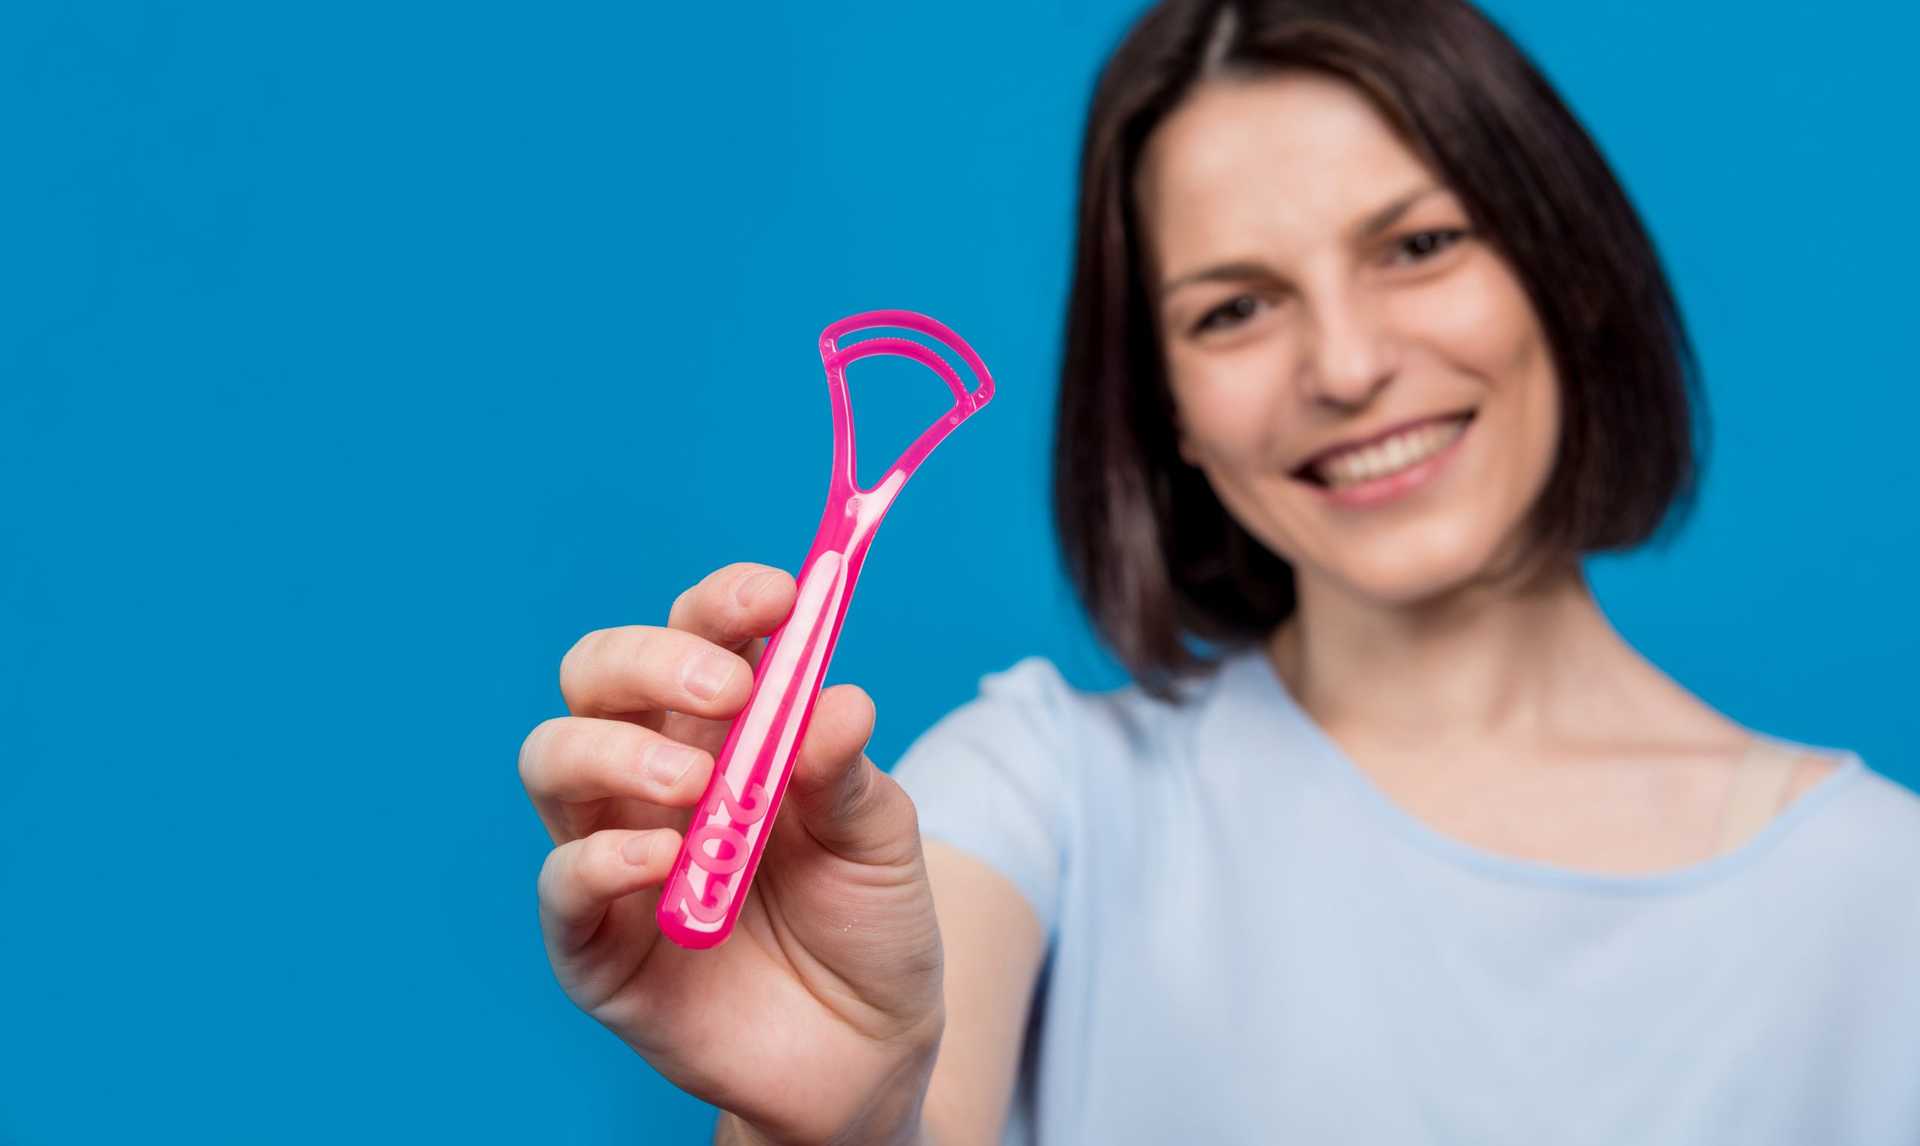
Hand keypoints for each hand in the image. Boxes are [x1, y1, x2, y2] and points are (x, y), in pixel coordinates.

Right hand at [519, 562, 944, 1143]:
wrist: (866, 1050)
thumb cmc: (867, 922)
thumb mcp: (881, 839)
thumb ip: (848, 773)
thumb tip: (835, 699)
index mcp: (724, 727)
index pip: (698, 633)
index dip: (725, 602)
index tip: (781, 596)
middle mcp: (653, 772)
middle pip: (599, 675)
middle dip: (653, 659)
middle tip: (729, 688)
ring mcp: (613, 849)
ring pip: (554, 758)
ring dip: (618, 751)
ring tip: (696, 785)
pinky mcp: (594, 942)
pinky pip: (562, 883)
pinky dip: (604, 858)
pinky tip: (666, 858)